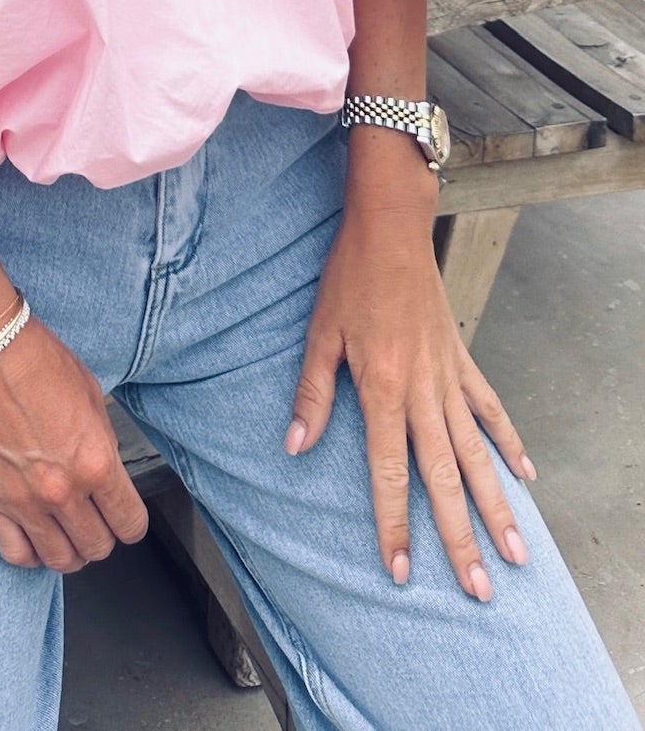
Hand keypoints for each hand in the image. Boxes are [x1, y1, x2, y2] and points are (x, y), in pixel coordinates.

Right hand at [0, 318, 148, 572]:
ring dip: (71, 551)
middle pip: (97, 547)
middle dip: (103, 536)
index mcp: (96, 462)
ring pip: (60, 560)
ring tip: (69, 534)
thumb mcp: (93, 398)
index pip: (129, 524)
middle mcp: (63, 490)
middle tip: (96, 521)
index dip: (132, 523)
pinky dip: (31, 554)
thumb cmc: (38, 363)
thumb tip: (106, 474)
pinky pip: (16, 553)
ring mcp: (26, 500)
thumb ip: (104, 445)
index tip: (125, 517)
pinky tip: (36, 538)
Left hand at [287, 155, 535, 597]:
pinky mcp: (461, 359)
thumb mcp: (319, 333)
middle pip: (444, 478)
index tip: (400, 572)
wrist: (391, 226)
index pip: (390, 473)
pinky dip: (508, 442)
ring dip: (496, 506)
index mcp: (382, 389)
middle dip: (460, 539)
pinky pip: (490, 409)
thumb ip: (311, 394)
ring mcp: (448, 377)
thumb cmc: (349, 277)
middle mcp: (422, 392)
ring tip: (515, 553)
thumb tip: (293, 448)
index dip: (393, 526)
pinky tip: (524, 477)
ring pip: (477, 454)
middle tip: (479, 590)